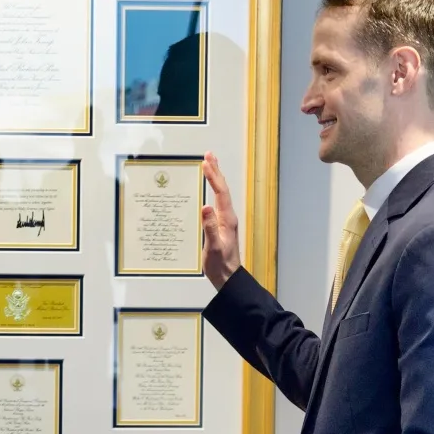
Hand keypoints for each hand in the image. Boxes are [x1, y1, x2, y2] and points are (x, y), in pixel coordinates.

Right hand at [201, 151, 242, 289]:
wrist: (227, 277)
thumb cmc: (220, 265)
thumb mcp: (213, 247)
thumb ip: (210, 228)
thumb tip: (206, 207)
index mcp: (226, 220)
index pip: (220, 193)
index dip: (214, 177)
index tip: (206, 163)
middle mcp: (227, 217)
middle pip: (222, 189)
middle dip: (216, 171)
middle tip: (209, 155)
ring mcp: (224, 221)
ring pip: (220, 194)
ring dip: (215, 179)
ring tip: (209, 166)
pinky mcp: (220, 226)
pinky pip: (217, 202)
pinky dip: (212, 191)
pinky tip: (208, 190)